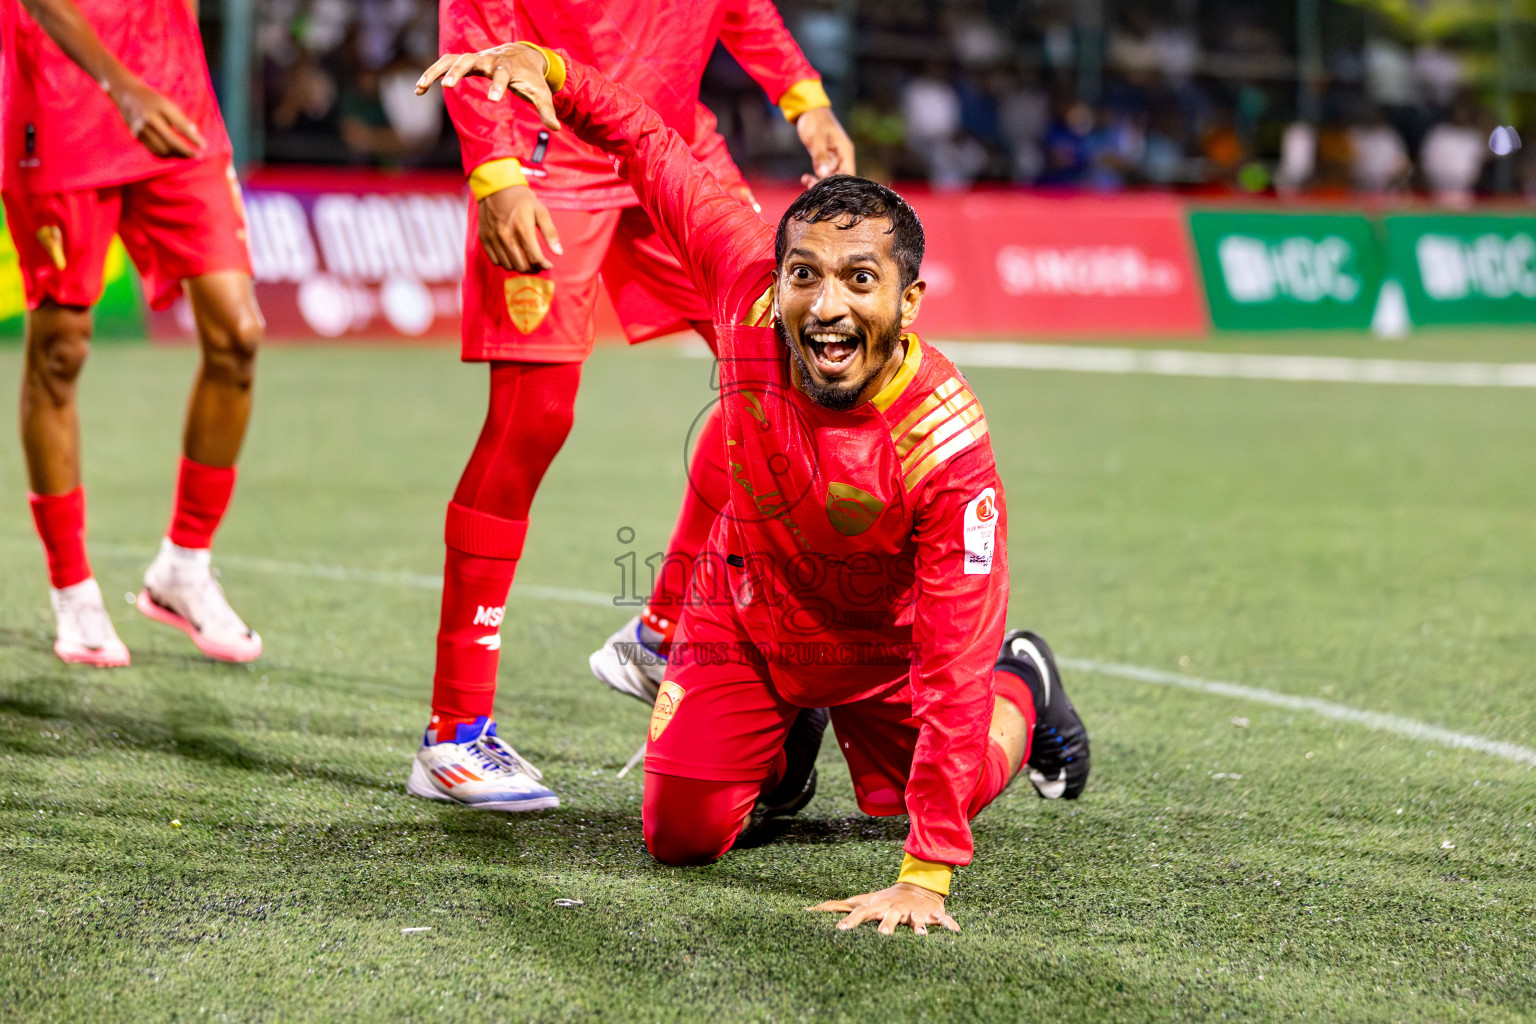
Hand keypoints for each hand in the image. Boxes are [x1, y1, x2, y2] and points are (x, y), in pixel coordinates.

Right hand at [112, 76, 203, 157]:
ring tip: (188, 155)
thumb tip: (195, 133)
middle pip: (171, 142)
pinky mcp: (136, 136)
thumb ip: (181, 119)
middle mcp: (149, 119)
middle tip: (199, 156)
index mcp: (160, 108)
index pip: (181, 127)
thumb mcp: (167, 104)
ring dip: (177, 155)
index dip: (194, 138)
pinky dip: (166, 154)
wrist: (127, 95)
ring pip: (162, 149)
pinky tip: (175, 154)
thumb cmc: (152, 100)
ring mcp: (141, 129)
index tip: (204, 147)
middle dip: (186, 151)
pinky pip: (154, 150)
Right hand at [416, 44, 561, 131]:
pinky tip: (419, 89)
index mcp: (507, 67)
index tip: (493, 99)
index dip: (497, 85)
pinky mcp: (465, 62)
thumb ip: (546, 110)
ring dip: (435, 71)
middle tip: (447, 86)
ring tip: (420, 87)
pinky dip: (431, 74)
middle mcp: (488, 59)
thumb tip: (557, 128)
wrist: (523, 56)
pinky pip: (444, 64)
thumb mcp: (540, 94)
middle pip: (470, 60)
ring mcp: (475, 59)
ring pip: (451, 59)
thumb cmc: (531, 78)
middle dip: (459, 72)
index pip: (501, 74)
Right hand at [478, 184, 562, 271]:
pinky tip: (513, 256)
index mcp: (523, 228)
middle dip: (533, 269)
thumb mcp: (541, 212)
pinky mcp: (485, 238)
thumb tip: (559, 253)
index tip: (548, 264)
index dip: (544, 265)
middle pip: (522, 265)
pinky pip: (496, 261)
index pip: (535, 258)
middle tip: (538, 264)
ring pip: (508, 266)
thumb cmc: (522, 200)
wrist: (497, 188)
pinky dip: (506, 263)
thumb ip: (550, 233)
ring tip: (527, 261)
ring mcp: (493, 238)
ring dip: (520, 267)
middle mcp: (506, 236)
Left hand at [795, 106, 854, 187]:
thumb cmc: (815, 120)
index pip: (849, 175)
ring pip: (831, 178)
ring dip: (819, 182)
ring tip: (805, 180)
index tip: (823, 187)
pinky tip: (805, 178)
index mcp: (846, 151)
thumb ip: (820, 156)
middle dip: (826, 185)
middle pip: (840, 179)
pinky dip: (815, 177)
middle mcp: (843, 157)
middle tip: (809, 184)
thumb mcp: (816, 137)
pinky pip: (823, 173)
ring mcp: (834, 159)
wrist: (808, 110)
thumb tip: (824, 174)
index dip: (838, 185)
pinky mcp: (825, 159)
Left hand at [807, 882, 957, 934]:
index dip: (851, 921)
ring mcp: (913, 912)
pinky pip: (941, 920)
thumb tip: (810, 909)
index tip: (840, 929)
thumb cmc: (886, 899)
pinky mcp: (930, 914)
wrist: (918, 887)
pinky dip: (947, 924)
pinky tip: (952, 930)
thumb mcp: (865, 901)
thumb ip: (841, 906)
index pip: (862, 914)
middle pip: (890, 917)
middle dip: (887, 925)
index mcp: (879, 907)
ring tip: (921, 935)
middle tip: (883, 935)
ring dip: (918, 926)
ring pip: (916, 919)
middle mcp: (895, 909)